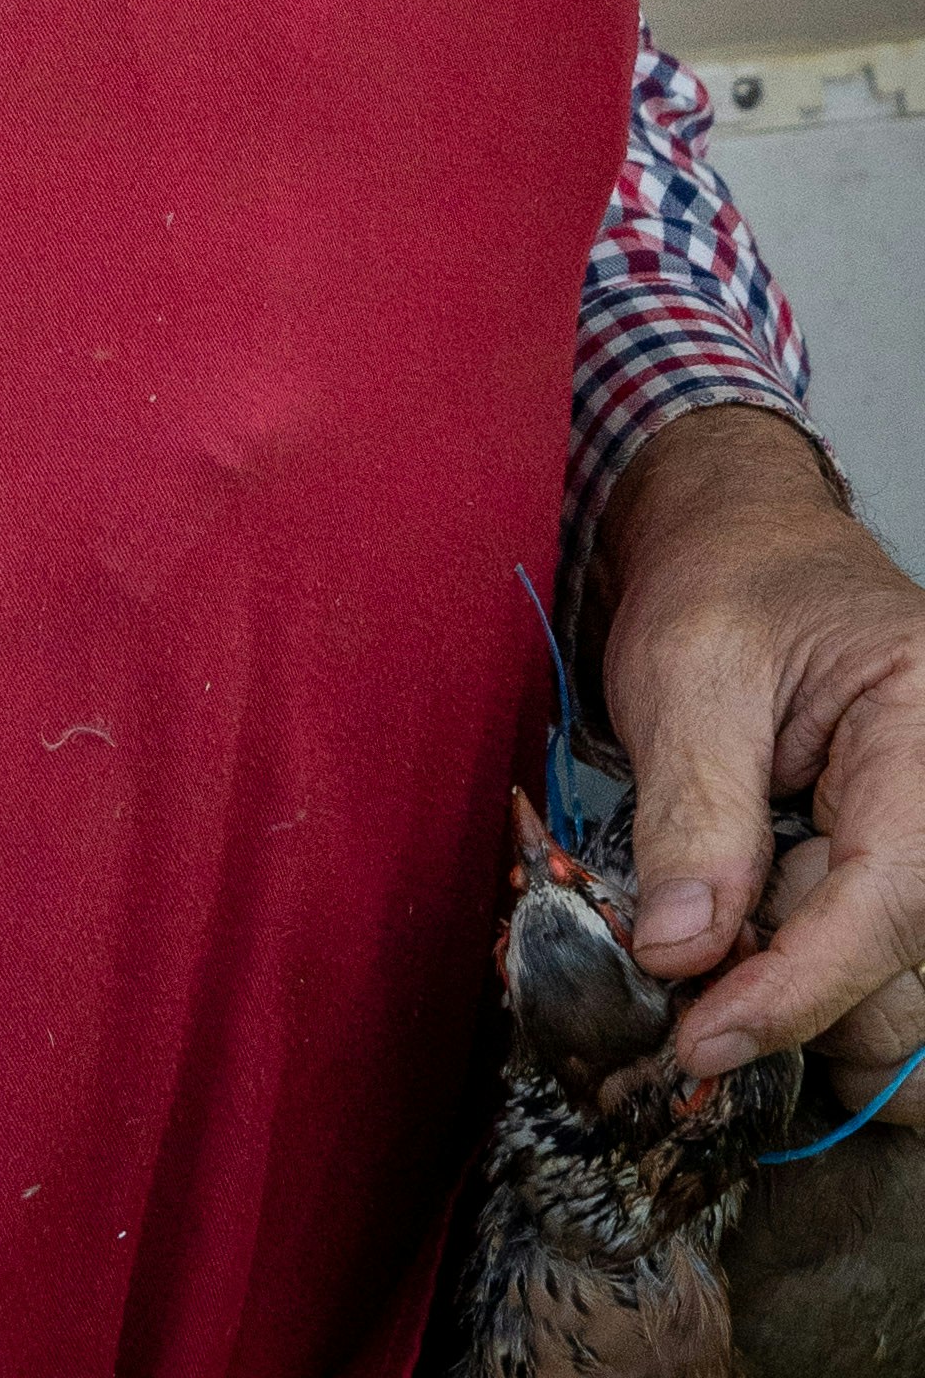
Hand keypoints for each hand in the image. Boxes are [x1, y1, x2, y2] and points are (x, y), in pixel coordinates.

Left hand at [592, 403, 924, 1080]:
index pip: (886, 905)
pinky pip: (882, 991)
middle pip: (902, 979)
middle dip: (791, 1004)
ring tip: (708, 958)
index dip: (793, 989)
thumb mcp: (688, 667)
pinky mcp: (900, 892)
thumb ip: (695, 807)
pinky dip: (811, 1004)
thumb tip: (681, 952)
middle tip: (678, 989)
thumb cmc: (727, 582)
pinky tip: (745, 966)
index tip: (700, 1037)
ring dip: (801, 1015)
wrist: (744, 544)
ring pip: (899, 1010)